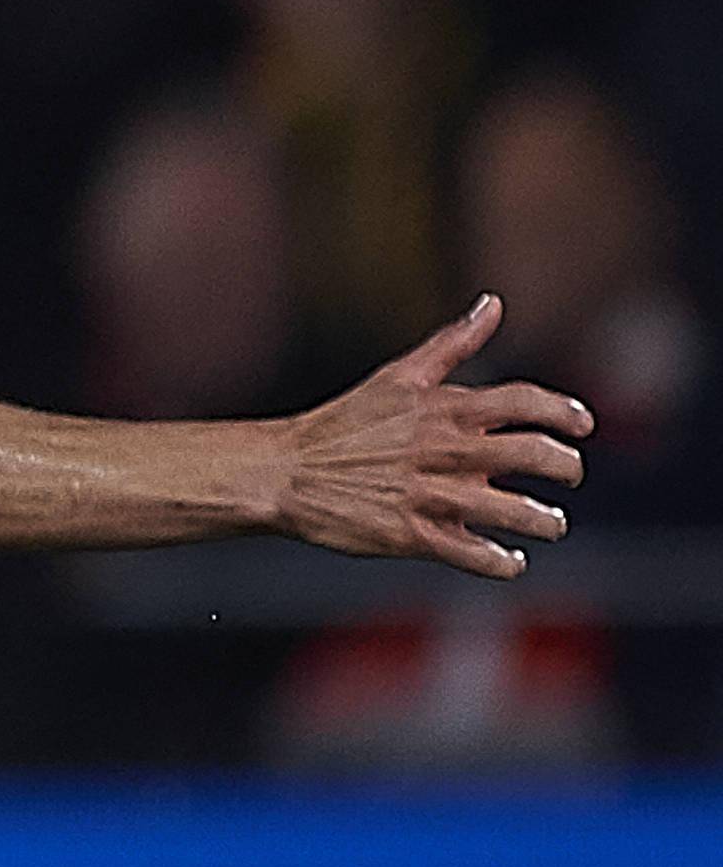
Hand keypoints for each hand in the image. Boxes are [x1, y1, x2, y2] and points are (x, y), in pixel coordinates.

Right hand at [278, 297, 591, 578]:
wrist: (285, 473)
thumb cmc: (343, 424)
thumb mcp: (398, 376)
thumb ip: (453, 343)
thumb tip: (493, 304)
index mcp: (444, 409)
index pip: (525, 402)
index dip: (564, 412)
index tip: (582, 425)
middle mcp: (443, 450)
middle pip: (532, 455)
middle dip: (565, 467)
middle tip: (570, 474)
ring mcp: (429, 494)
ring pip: (512, 510)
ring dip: (543, 520)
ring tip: (551, 523)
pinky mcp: (411, 534)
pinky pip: (473, 553)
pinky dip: (501, 561)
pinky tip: (512, 560)